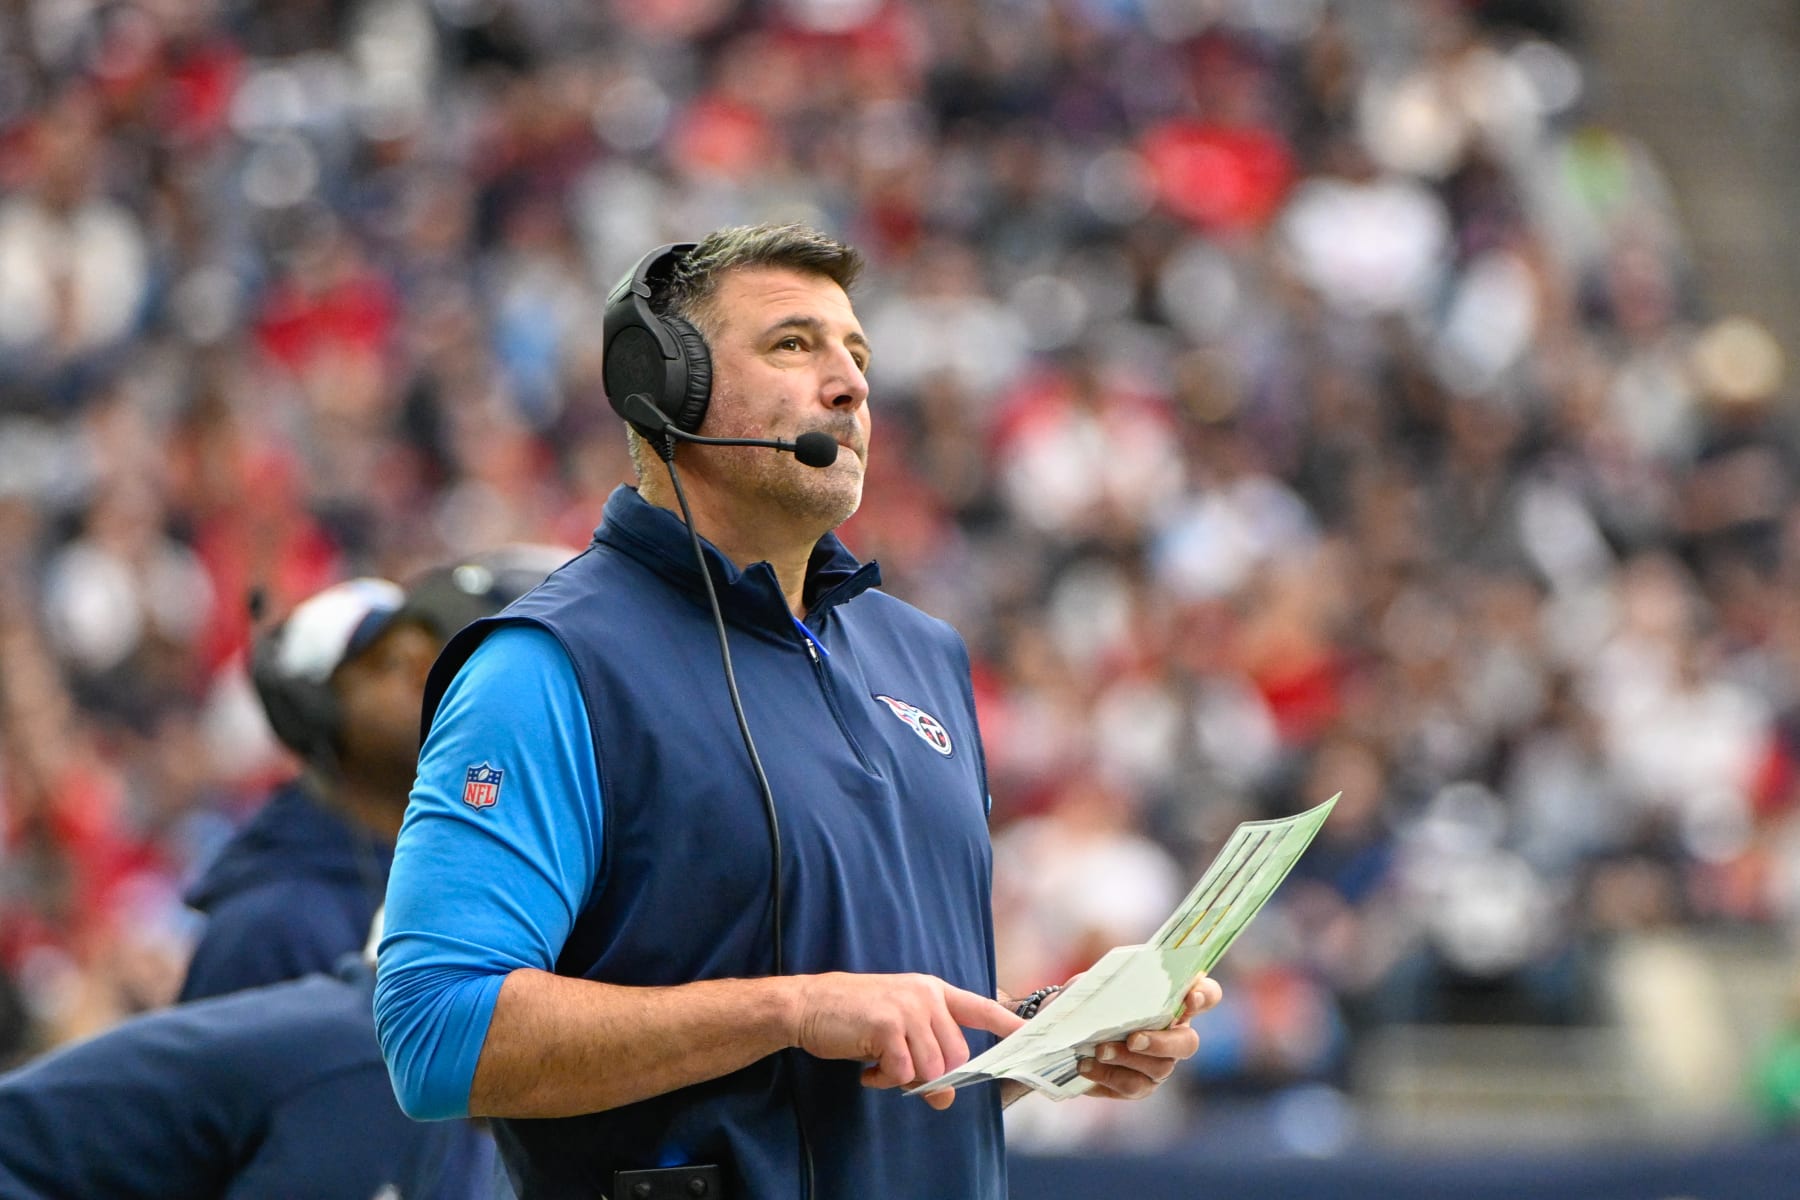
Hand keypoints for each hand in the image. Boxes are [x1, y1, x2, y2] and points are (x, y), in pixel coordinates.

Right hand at [789, 973, 1024, 1109]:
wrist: (809, 1004)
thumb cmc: (853, 1017)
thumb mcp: (896, 1031)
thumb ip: (925, 1056)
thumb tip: (944, 1097)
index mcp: (932, 991)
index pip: (980, 1007)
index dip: (1007, 1023)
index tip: (1030, 1034)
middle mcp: (926, 996)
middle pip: (956, 1054)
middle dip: (932, 1076)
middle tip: (899, 1075)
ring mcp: (908, 1008)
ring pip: (932, 1067)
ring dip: (905, 1080)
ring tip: (880, 1070)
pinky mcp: (888, 1024)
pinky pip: (903, 1072)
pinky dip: (885, 1081)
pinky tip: (866, 1071)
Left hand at [1072, 975, 1221, 1099]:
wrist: (1068, 1030)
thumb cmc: (1091, 998)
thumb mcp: (1098, 982)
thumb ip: (1111, 981)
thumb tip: (1110, 988)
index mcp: (1174, 1001)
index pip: (1207, 995)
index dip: (1205, 996)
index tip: (1190, 997)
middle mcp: (1175, 1035)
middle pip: (1188, 1044)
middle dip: (1161, 1042)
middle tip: (1133, 1039)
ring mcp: (1160, 1064)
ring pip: (1159, 1068)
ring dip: (1126, 1059)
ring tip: (1099, 1051)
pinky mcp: (1140, 1085)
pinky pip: (1132, 1086)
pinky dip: (1106, 1075)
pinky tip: (1086, 1066)